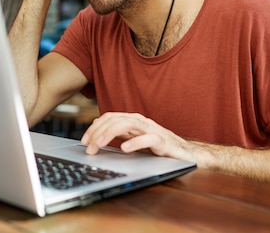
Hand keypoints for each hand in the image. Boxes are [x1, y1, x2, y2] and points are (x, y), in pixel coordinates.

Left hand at [81, 112, 196, 161]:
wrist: (185, 153)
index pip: (109, 117)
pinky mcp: (163, 141)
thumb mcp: (134, 138)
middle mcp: (141, 121)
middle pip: (115, 120)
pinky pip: (148, 139)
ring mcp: (152, 129)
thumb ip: (119, 133)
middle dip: (98, 132)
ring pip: (128, 124)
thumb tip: (98, 129)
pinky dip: (135, 142)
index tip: (84, 140)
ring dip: (110, 133)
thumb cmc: (159, 146)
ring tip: (99, 144)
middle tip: (88, 147)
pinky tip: (124, 148)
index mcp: (133, 120)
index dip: (94, 127)